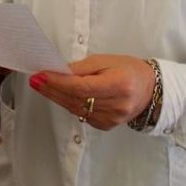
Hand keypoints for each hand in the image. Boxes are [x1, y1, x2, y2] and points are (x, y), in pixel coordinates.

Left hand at [29, 54, 155, 129]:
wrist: (150, 89)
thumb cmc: (128, 69)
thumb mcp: (106, 60)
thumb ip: (82, 68)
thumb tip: (59, 72)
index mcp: (119, 85)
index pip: (81, 87)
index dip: (58, 83)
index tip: (41, 75)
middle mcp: (116, 105)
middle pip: (76, 99)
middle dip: (52, 89)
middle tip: (35, 80)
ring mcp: (112, 119)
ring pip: (76, 108)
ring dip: (57, 97)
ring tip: (42, 85)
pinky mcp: (107, 125)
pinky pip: (82, 114)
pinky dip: (69, 104)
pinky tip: (60, 95)